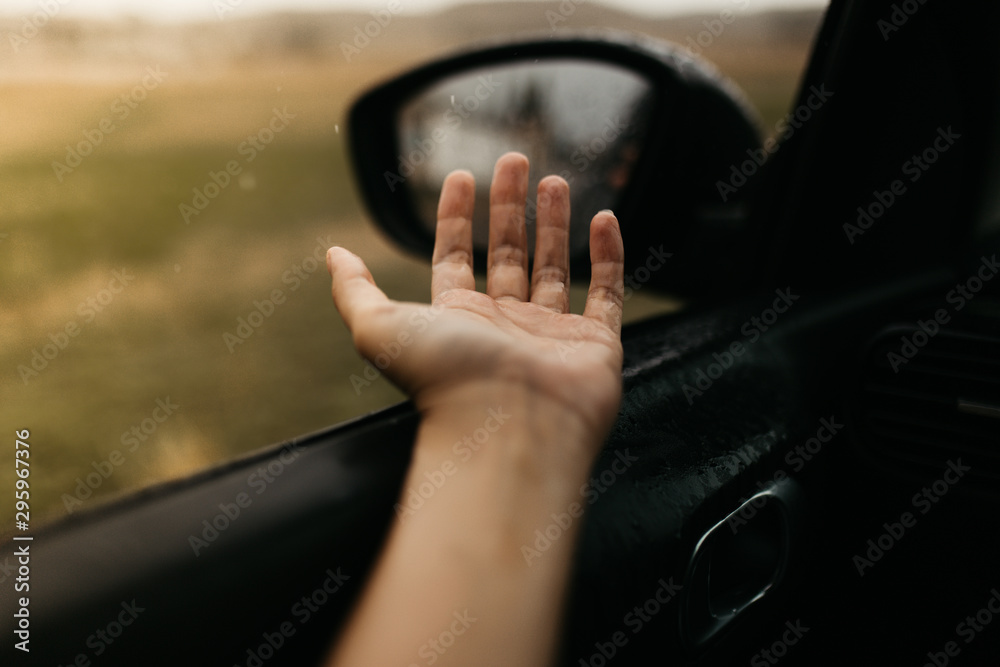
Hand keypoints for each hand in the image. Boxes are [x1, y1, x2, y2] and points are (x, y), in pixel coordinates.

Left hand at [327, 152, 624, 450]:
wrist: (508, 427)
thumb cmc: (443, 379)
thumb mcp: (379, 326)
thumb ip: (354, 289)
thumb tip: (331, 253)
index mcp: (457, 319)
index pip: (456, 258)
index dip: (457, 217)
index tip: (462, 176)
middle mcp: (503, 325)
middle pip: (508, 254)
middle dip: (509, 206)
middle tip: (515, 160)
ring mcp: (551, 334)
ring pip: (554, 267)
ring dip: (555, 222)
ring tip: (555, 180)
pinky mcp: (594, 344)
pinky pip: (606, 292)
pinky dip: (609, 256)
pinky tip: (604, 218)